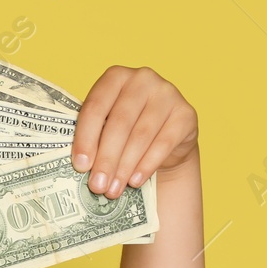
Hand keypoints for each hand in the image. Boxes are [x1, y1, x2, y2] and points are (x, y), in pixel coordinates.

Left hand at [71, 65, 198, 198]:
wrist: (164, 139)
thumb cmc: (123, 131)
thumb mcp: (105, 127)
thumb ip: (93, 137)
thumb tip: (81, 167)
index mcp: (115, 77)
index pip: (96, 107)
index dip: (85, 138)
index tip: (80, 166)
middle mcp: (142, 79)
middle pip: (119, 123)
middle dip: (106, 158)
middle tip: (96, 186)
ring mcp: (167, 93)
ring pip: (141, 135)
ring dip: (124, 167)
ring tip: (112, 190)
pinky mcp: (186, 113)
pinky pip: (164, 142)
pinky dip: (147, 165)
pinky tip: (135, 181)